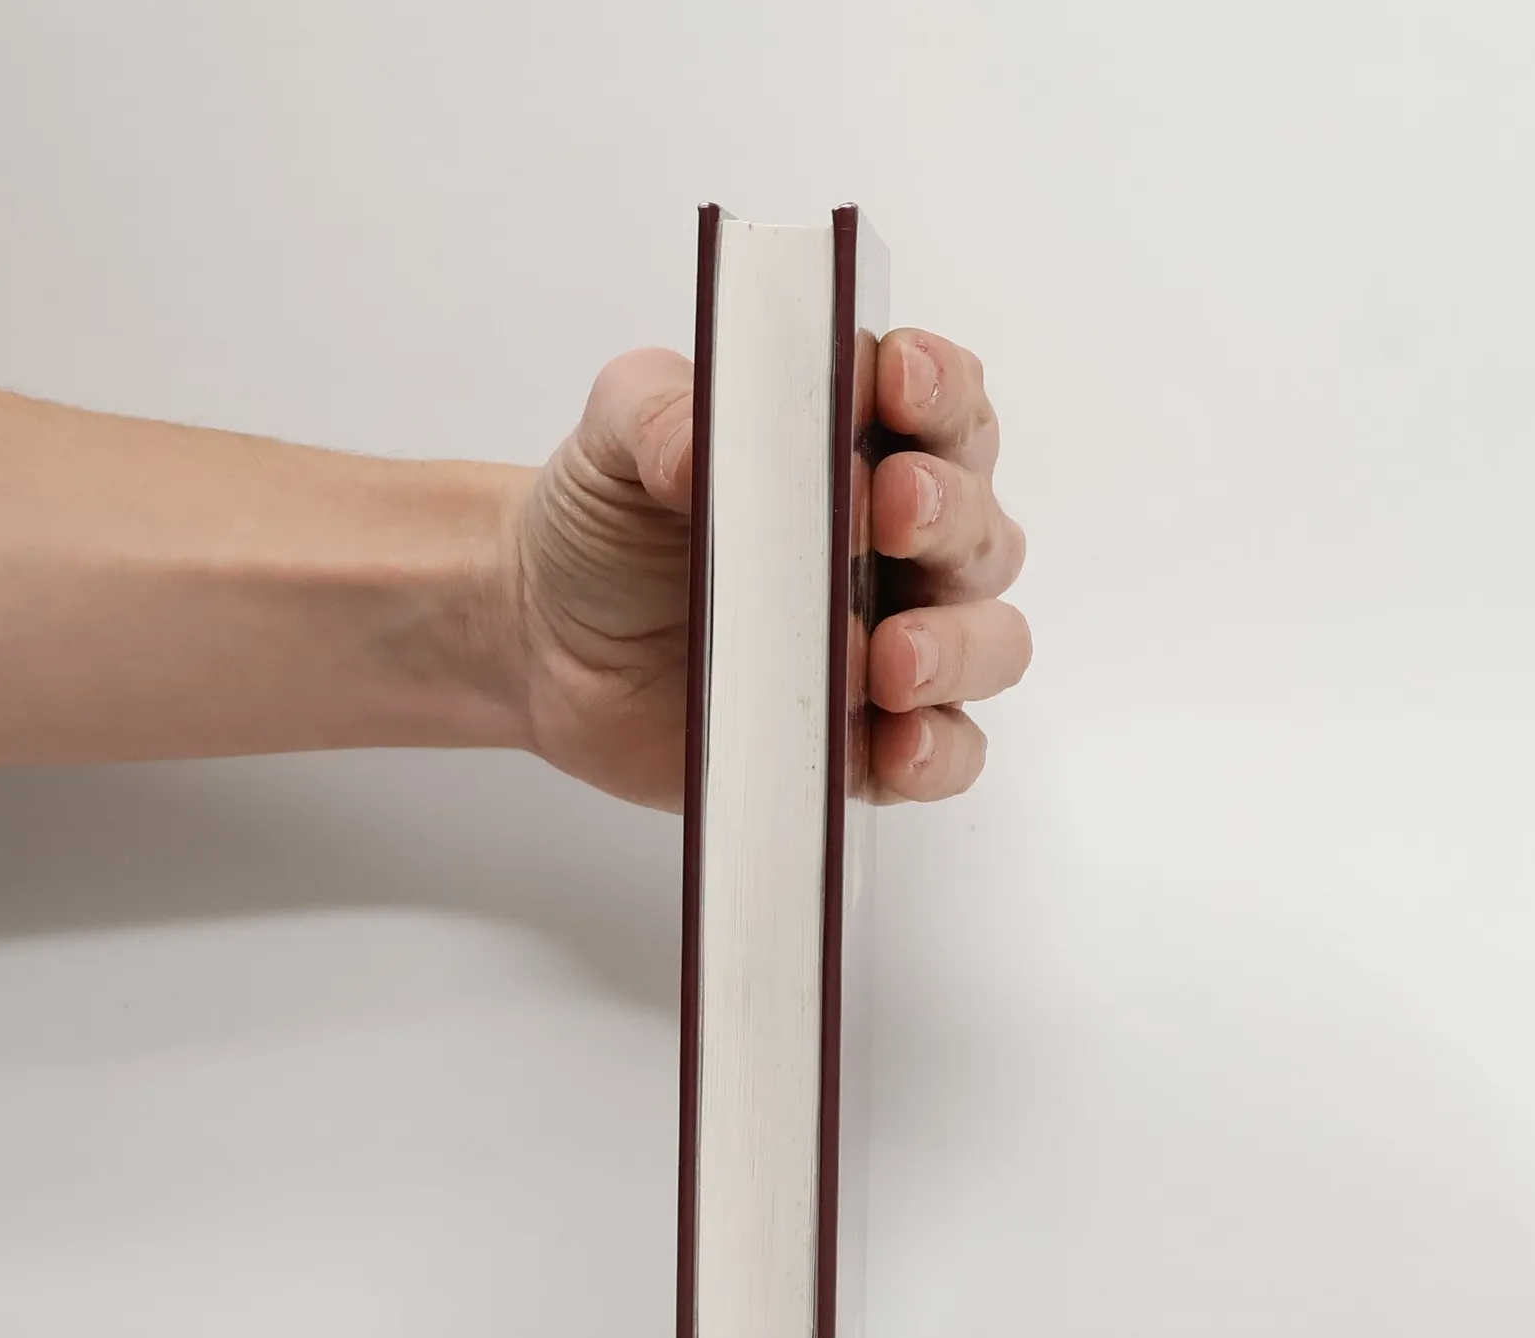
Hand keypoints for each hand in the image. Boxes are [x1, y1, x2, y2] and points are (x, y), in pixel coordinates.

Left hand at [512, 332, 1028, 809]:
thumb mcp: (615, 437)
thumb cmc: (610, 525)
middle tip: (890, 513)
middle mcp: (903, 550)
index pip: (944, 407)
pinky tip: (898, 744)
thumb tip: (706, 446)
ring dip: (957, 646)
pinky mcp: (866, 744)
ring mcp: (894, 650)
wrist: (546, 641)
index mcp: (866, 451)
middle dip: (947, 515)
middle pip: (979, 527)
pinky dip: (938, 753)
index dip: (940, 390)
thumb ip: (659, 413)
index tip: (899, 383)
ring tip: (892, 657)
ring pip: (988, 644)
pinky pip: (945, 756)